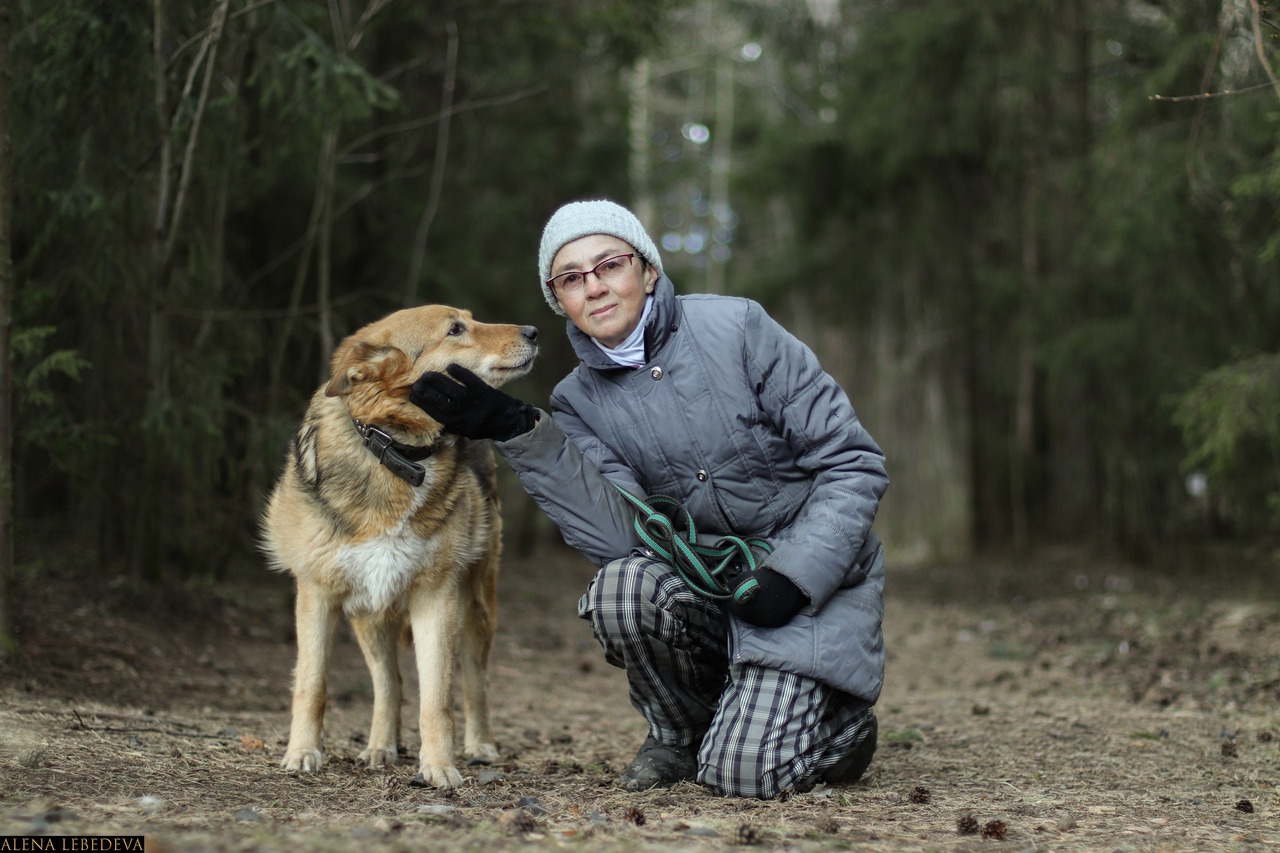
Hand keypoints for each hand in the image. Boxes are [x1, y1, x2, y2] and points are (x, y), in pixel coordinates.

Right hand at [409, 364, 534, 441]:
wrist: (508, 422)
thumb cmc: (484, 425)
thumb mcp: (467, 430)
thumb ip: (451, 423)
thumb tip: (431, 416)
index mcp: (458, 424)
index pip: (435, 414)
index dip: (423, 404)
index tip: (413, 396)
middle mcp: (464, 414)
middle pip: (440, 401)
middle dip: (426, 392)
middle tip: (416, 383)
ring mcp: (473, 401)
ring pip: (451, 389)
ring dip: (438, 381)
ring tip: (427, 374)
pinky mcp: (483, 391)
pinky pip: (469, 379)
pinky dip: (459, 372)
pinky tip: (451, 365)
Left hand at [725, 566, 807, 627]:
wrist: (790, 582)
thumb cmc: (766, 578)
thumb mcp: (744, 576)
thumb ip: (733, 584)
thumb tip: (728, 588)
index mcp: (742, 608)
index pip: (729, 607)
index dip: (730, 601)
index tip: (732, 596)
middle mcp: (752, 619)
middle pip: (742, 614)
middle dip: (741, 606)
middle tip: (744, 598)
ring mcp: (765, 622)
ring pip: (753, 619)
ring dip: (753, 611)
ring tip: (757, 601)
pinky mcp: (776, 623)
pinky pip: (766, 620)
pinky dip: (764, 613)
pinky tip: (766, 605)